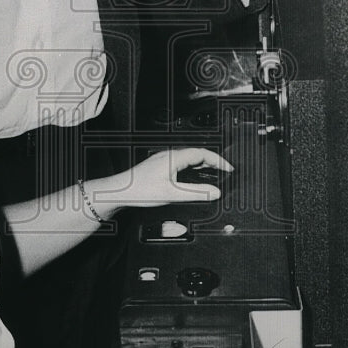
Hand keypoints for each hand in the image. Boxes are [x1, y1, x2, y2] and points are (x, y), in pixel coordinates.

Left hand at [107, 148, 232, 209]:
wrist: (119, 191)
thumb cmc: (139, 190)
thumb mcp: (172, 194)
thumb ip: (196, 193)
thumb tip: (214, 192)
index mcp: (174, 157)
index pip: (202, 153)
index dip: (218, 160)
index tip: (229, 168)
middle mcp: (168, 155)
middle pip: (196, 154)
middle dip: (213, 162)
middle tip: (225, 172)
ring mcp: (163, 159)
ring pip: (188, 158)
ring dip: (202, 165)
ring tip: (213, 173)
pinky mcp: (158, 165)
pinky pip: (181, 162)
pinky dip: (192, 168)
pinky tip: (193, 177)